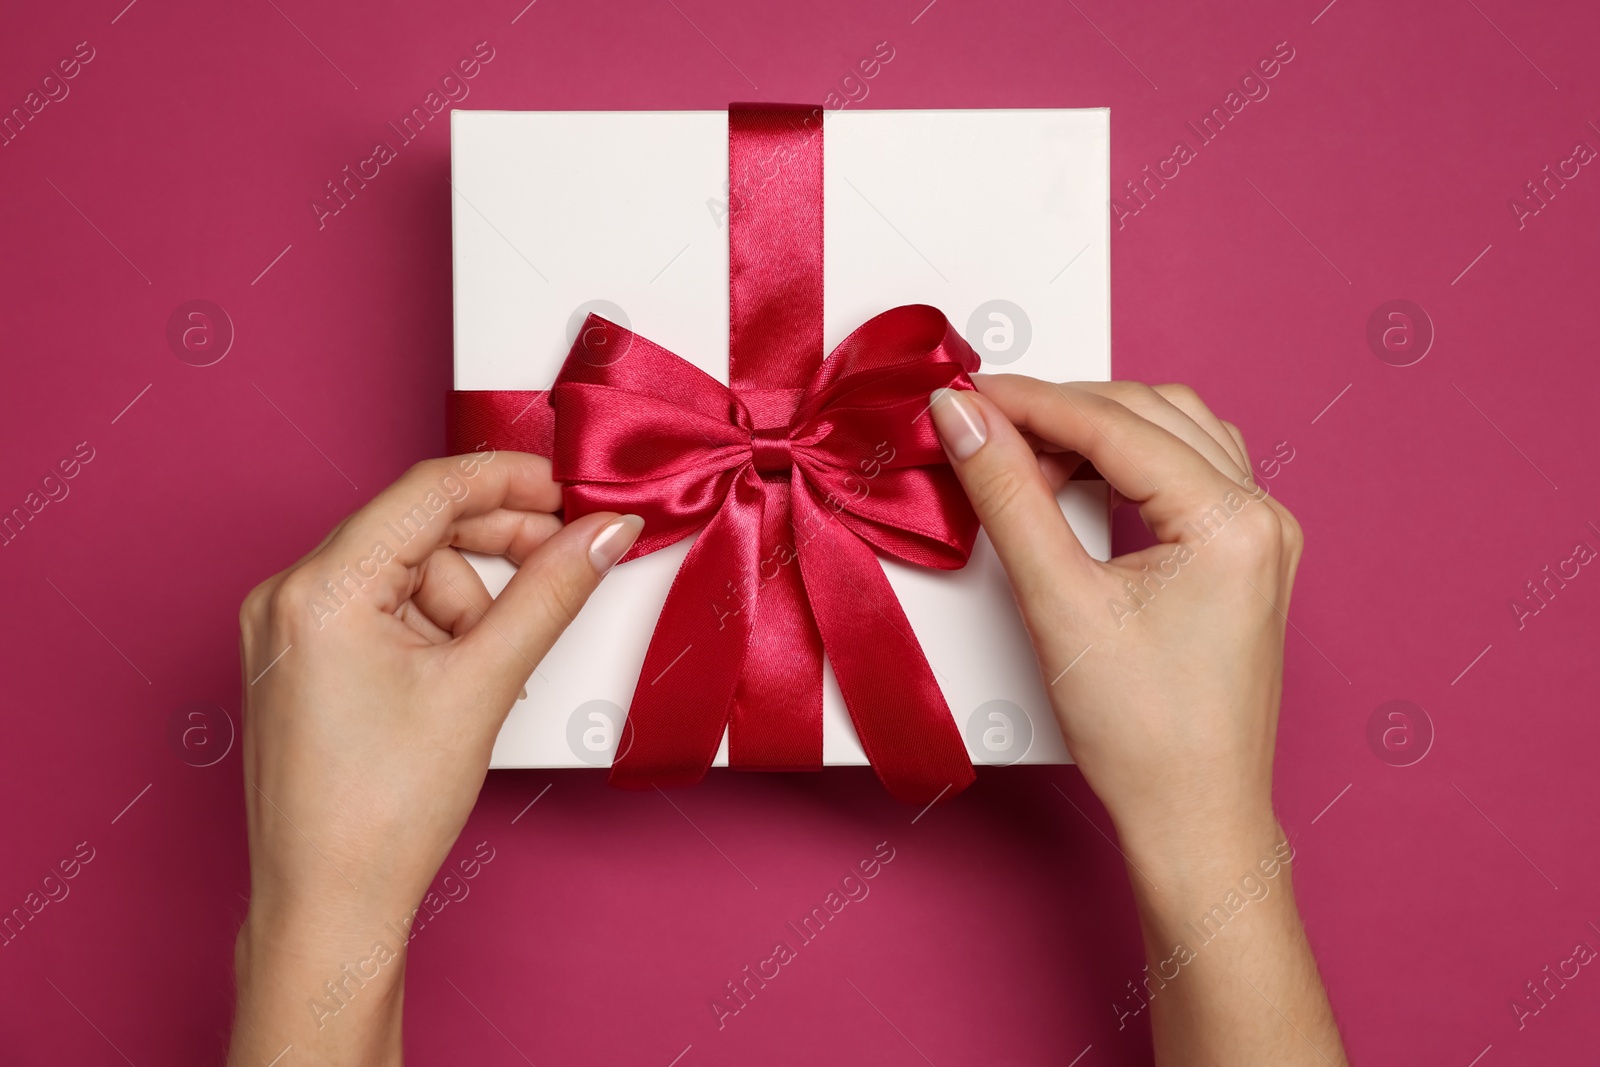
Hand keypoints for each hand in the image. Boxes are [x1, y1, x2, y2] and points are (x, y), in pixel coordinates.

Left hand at [227, 452, 641, 1064]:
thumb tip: (603, 534)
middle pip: (417, 529)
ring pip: (407, 573)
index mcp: (317, 589)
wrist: (329, 910)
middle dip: (496, 548)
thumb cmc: (379, 816)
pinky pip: (383, 611)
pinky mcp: (300, 663)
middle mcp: (287, 596)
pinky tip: (460, 678)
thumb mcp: (482, 685)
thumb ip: (551, 594)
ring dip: (467, 604)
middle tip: (566, 561)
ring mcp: (287, 632)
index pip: (428, 490)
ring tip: (487, 673)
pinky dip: (435, 630)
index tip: (572, 489)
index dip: (512, 480)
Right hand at [930, 377, 1343, 1065]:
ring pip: (1172, 435)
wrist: (1193, 819)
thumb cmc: (1144, 737)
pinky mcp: (1246, 559)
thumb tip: (965, 419)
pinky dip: (1127, 464)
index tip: (961, 394)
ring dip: (1095, 433)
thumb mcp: (1058, 604)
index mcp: (1232, 522)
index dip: (1027, 401)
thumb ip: (1008, 495)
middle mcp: (1261, 517)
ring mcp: (1262, 537)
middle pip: (1147, 415)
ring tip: (1023, 461)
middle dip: (1058, 414)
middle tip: (980, 432)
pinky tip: (1077, 486)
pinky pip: (1187, 473)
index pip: (1113, 424)